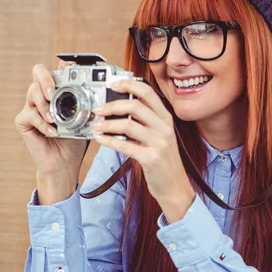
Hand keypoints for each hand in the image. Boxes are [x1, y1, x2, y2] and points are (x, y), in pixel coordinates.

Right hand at [14, 60, 87, 176]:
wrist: (65, 162)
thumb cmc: (75, 140)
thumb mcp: (86, 121)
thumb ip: (89, 107)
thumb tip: (102, 95)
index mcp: (58, 92)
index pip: (57, 70)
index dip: (63, 66)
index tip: (72, 68)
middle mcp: (43, 95)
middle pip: (38, 72)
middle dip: (46, 78)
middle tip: (53, 92)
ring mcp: (32, 106)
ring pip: (32, 91)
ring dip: (44, 104)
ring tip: (54, 118)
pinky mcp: (24, 121)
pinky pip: (29, 115)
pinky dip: (42, 123)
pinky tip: (52, 131)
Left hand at [91, 78, 194, 206]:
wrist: (175, 187)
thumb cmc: (164, 161)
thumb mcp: (160, 136)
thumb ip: (145, 122)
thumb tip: (120, 109)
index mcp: (166, 119)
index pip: (147, 92)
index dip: (129, 85)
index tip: (113, 84)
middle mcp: (164, 128)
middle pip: (135, 106)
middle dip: (112, 105)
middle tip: (98, 109)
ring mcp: (159, 143)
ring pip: (128, 125)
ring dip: (107, 124)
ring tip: (96, 125)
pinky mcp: (151, 158)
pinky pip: (125, 146)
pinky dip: (109, 141)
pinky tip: (100, 139)